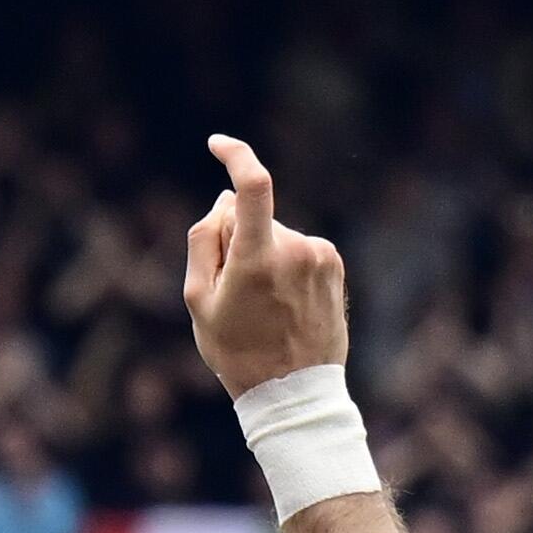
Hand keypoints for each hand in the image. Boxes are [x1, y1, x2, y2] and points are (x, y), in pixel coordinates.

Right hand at [184, 134, 349, 392]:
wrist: (293, 389)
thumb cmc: (236, 349)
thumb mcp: (197, 301)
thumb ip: (205, 242)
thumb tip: (224, 202)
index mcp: (258, 259)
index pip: (253, 186)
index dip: (236, 155)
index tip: (217, 144)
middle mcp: (296, 249)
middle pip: (253, 218)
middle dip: (235, 237)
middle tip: (231, 290)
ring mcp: (320, 256)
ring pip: (275, 234)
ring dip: (262, 253)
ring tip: (262, 304)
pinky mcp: (334, 263)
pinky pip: (297, 248)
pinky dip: (284, 264)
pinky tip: (282, 301)